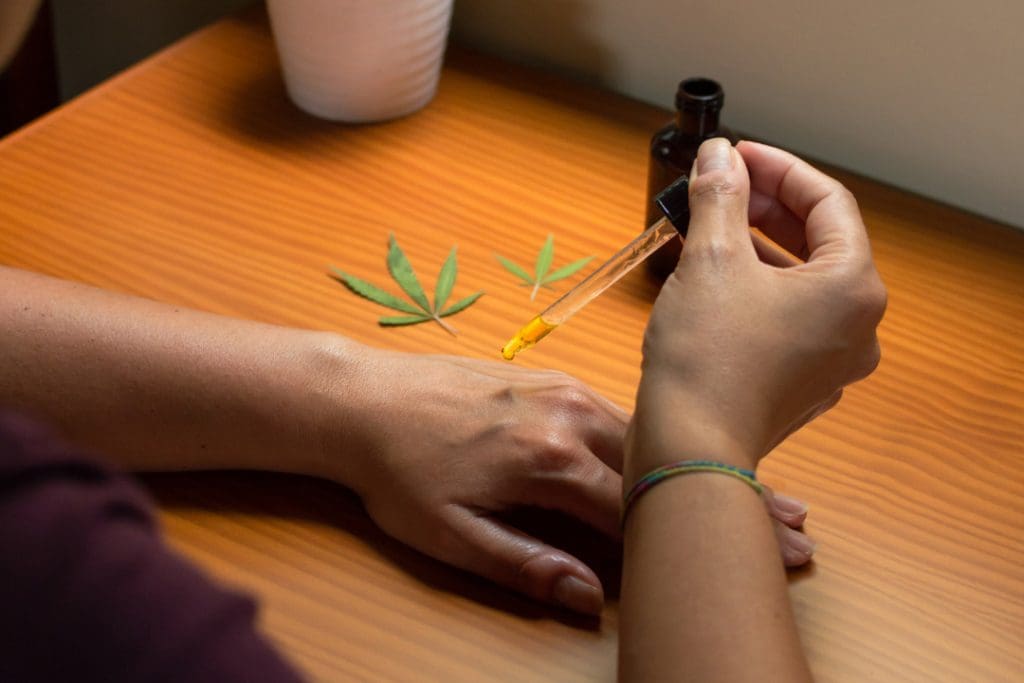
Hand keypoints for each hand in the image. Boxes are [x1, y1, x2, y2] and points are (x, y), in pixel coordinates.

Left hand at [316, 348, 816, 615]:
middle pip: (667, 464)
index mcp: (549, 461)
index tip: (763, 559)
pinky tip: (690, 449)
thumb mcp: (448, 533)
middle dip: (730, 498)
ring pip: (654, 432)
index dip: (701, 542)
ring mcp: (564, 390)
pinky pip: (624, 411)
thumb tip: (590, 601)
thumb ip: (524, 565)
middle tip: (798, 527)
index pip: (642, 511)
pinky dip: (666, 434)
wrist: (360, 399)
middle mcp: (569, 416)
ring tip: (760, 489)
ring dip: (706, 462)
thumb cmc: (398, 473)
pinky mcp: (553, 378)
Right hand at [628, 139, 885, 479]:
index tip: (736, 155)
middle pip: (819, 242)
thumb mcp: (711, 257)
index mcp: (852, 289)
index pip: (828, 202)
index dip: (779, 169)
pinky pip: (787, 319)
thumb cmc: (707, 359)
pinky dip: (756, 290)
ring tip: (710, 229)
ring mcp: (831, 361)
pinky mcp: (799, 384)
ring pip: (801, 282)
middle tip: (721, 187)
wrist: (688, 448)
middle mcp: (856, 327)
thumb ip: (720, 195)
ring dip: (758, 247)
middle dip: (766, 207)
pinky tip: (714, 280)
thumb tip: (717, 155)